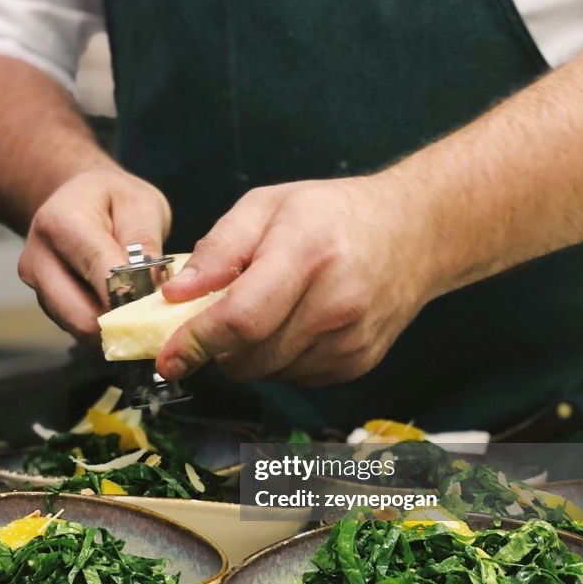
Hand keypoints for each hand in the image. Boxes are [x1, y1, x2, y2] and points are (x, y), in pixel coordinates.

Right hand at [18, 166, 170, 340]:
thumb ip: (144, 241)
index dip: (135, 293)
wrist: (80, 199)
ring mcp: (37, 286)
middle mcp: (37, 259)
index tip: (162, 299)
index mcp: (60, 224)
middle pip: (82, 316)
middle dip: (122, 319)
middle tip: (153, 309)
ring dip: (113, 324)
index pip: (100, 273)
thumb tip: (150, 284)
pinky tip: (120, 305)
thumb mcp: (140, 204)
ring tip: (137, 302)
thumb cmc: (114, 199)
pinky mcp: (45, 304)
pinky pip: (78, 328)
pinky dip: (104, 324)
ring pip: (79, 328)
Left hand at [156, 176, 436, 385]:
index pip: (242, 319)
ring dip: (248, 355)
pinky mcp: (358, 364)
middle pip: (252, 356)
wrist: (413, 233)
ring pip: (270, 373)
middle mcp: (335, 305)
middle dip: (217, 349)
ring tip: (262, 312)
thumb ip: (218, 249)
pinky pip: (295, 377)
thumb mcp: (267, 206)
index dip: (197, 343)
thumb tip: (175, 295)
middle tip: (210, 322)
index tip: (168, 357)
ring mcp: (351, 341)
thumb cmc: (332, 214)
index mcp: (308, 255)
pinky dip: (277, 360)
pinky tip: (291, 325)